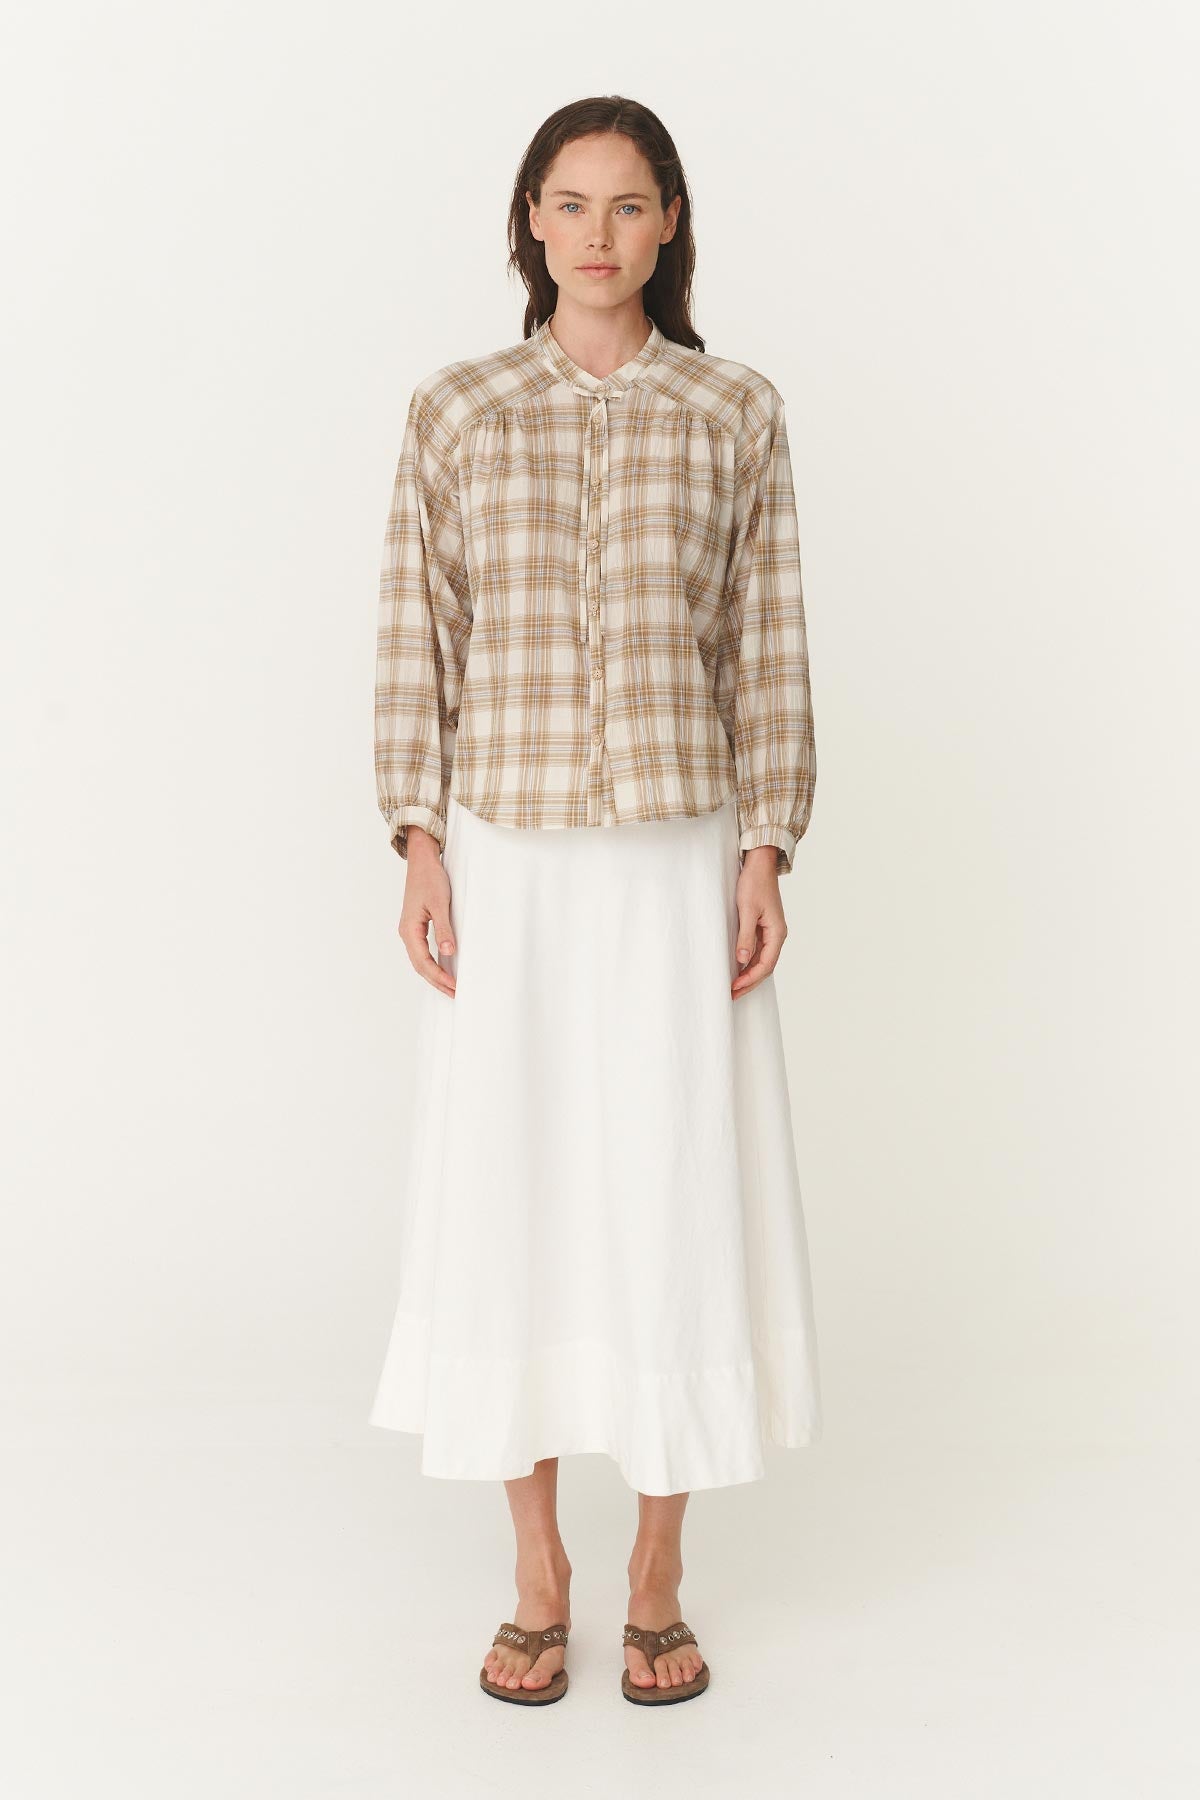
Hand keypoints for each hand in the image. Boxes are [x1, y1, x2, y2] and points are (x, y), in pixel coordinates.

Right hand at [398, 826, 456, 994]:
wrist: (422, 861)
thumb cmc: (430, 879)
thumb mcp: (441, 904)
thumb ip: (444, 929)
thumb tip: (449, 952)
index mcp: (409, 930)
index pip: (423, 962)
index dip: (439, 977)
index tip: (455, 987)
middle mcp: (407, 933)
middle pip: (420, 966)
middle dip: (437, 982)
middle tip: (455, 994)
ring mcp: (410, 930)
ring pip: (420, 960)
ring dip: (435, 975)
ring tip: (451, 987)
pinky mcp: (416, 926)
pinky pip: (423, 951)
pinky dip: (433, 963)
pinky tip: (444, 967)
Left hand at [731, 846, 786, 998]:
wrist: (759, 864)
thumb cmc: (754, 883)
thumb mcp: (747, 910)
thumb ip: (745, 936)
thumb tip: (742, 960)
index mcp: (777, 932)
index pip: (766, 964)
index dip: (750, 978)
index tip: (734, 987)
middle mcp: (777, 935)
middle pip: (765, 966)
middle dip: (749, 982)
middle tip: (732, 994)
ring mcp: (770, 932)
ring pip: (761, 960)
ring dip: (748, 974)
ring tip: (733, 987)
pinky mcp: (763, 927)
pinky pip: (757, 951)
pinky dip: (747, 962)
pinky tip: (737, 968)